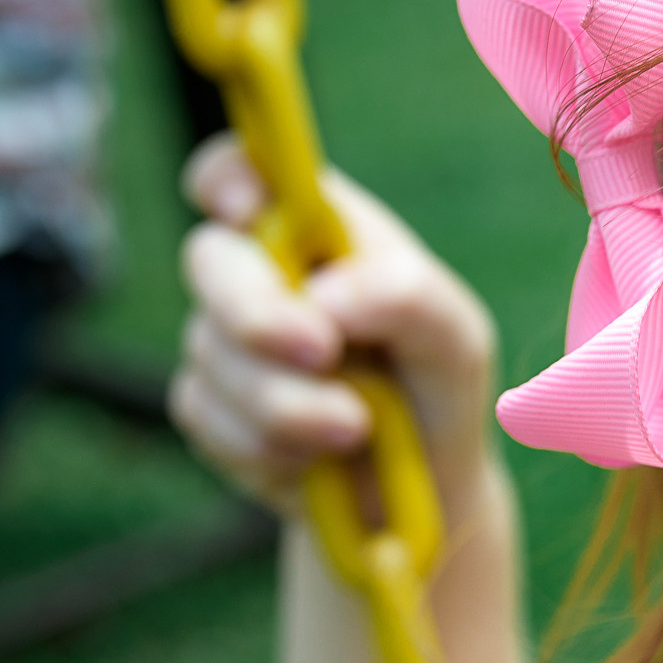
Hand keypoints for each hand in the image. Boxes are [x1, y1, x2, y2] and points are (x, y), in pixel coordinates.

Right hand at [170, 133, 499, 518]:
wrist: (423, 490)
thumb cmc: (438, 388)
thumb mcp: (454, 337)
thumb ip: (404, 296)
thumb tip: (323, 296)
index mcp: (321, 233)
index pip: (245, 171)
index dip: (229, 178)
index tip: (246, 211)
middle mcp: (262, 273)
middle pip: (210, 258)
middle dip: (259, 312)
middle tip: (323, 352)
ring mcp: (226, 339)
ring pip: (212, 350)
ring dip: (289, 400)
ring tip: (357, 427)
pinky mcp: (208, 407)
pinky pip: (208, 416)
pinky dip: (271, 444)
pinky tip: (317, 456)